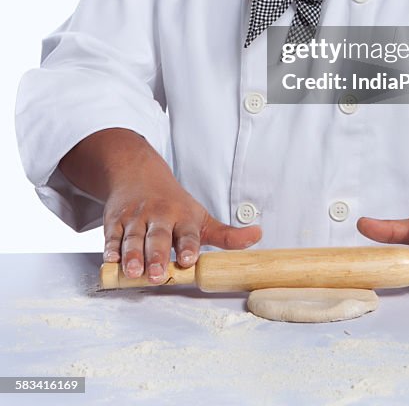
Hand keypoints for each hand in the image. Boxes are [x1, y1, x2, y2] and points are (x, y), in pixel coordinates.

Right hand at [102, 153, 260, 282]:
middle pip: (158, 238)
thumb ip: (226, 234)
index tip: (189, 260)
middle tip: (157, 274)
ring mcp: (136, 218)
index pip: (188, 233)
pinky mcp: (115, 220)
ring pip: (133, 238)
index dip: (188, 246)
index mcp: (183, 216)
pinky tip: (110, 260)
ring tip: (133, 272)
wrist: (138, 174)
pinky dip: (111, 248)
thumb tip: (258, 237)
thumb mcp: (201, 217)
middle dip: (157, 256)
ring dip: (132, 255)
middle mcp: (159, 216)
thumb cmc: (174, 204)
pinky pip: (112, 235)